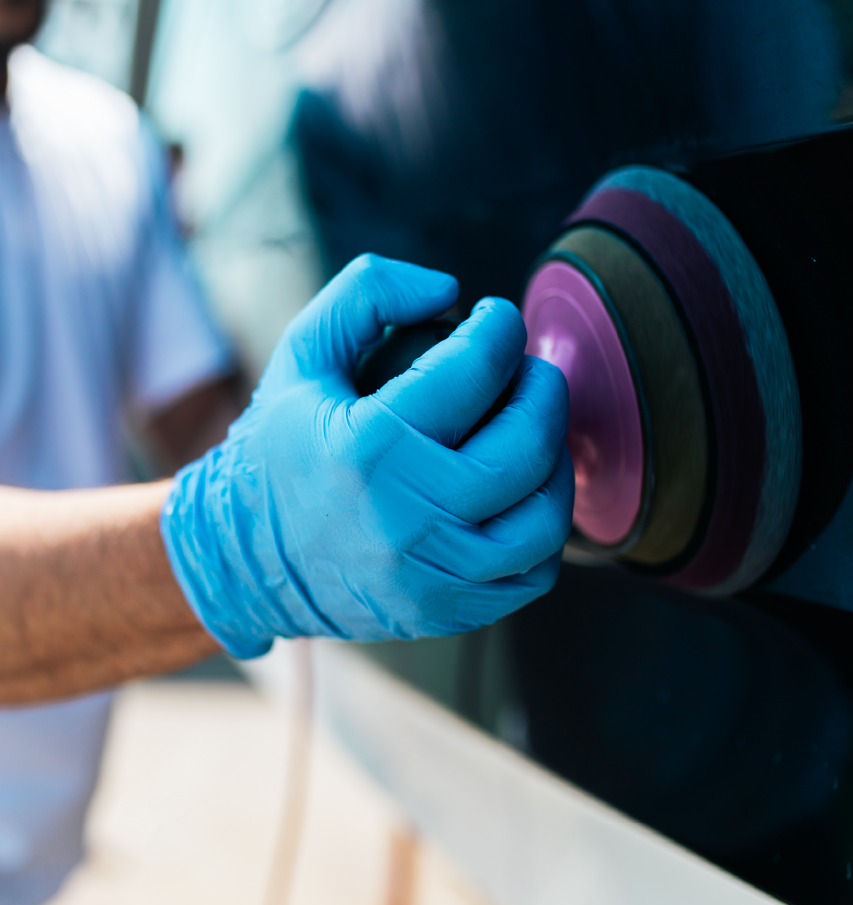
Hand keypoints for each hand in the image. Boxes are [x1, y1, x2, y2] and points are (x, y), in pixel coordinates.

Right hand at [161, 254, 573, 657]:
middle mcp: (408, 517)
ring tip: (529, 432)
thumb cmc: (277, 449)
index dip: (500, 328)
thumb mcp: (302, 354)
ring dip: (554, 461)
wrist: (243, 561)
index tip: (496, 320)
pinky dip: (542, 525)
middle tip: (527, 372)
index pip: (476, 369)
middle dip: (543, 389)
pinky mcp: (446, 612)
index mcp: (369, 446)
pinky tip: (516, 493)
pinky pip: (533, 570)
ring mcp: (432, 575)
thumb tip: (451, 290)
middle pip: (527, 444)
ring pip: (544, 516)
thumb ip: (368, 294)